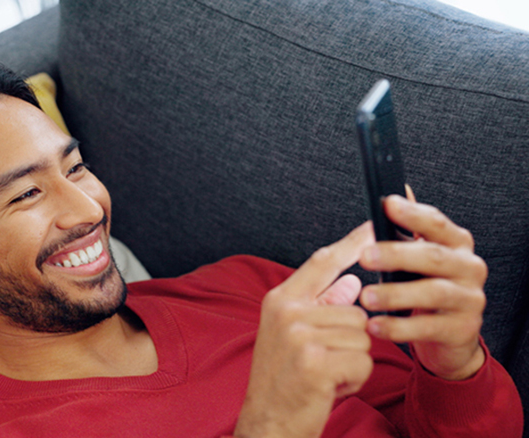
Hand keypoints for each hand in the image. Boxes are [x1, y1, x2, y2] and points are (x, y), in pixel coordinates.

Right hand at [235, 223, 374, 437]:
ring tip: (324, 375)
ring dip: (353, 362)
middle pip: (355, 309)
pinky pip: (362, 360)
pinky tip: (328, 387)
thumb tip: (353, 281)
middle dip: (351, 341)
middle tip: (323, 361)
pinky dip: (354, 379)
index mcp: (280, 300)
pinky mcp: (315, 362)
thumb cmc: (284, 381)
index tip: (376, 224)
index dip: (352, 243)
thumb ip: (323, 305)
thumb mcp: (296, 336)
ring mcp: (299, 335)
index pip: (323, 262)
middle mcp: (287, 312)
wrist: (268, 423)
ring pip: (362, 336)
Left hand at [359, 195, 486, 379]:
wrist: (448, 335)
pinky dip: (398, 327)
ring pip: (433, 292)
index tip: (387, 204)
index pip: (436, 223)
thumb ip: (411, 227)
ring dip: (395, 294)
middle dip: (396, 254)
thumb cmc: (426, 286)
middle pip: (433, 256)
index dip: (413, 214)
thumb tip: (400, 190)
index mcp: (457, 244)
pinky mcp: (463, 329)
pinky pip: (428, 327)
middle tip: (365, 256)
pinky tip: (374, 325)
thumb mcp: (419, 256)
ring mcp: (470, 299)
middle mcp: (469, 267)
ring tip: (366, 297)